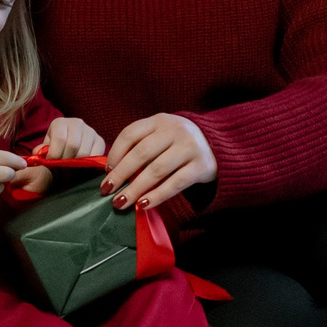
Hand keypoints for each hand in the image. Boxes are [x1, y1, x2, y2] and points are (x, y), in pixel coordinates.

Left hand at [40, 116, 105, 159]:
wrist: (69, 146)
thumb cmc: (55, 148)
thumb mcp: (46, 148)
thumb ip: (41, 151)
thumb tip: (38, 153)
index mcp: (60, 123)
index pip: (60, 139)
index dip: (55, 154)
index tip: (52, 162)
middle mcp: (77, 123)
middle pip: (73, 146)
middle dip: (66, 160)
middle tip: (62, 166)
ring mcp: (90, 131)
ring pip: (84, 152)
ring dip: (76, 163)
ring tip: (70, 165)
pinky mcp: (100, 140)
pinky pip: (96, 155)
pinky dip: (88, 163)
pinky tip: (81, 164)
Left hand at [102, 113, 216, 209]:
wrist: (219, 146)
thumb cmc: (179, 144)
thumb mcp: (162, 135)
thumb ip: (142, 146)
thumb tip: (113, 172)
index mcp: (159, 120)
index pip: (131, 133)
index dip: (115, 153)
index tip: (106, 171)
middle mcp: (175, 130)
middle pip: (141, 153)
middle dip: (121, 174)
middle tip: (106, 190)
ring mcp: (189, 147)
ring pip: (157, 170)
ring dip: (135, 189)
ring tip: (121, 202)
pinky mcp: (201, 166)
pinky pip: (175, 184)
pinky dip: (157, 196)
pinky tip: (143, 205)